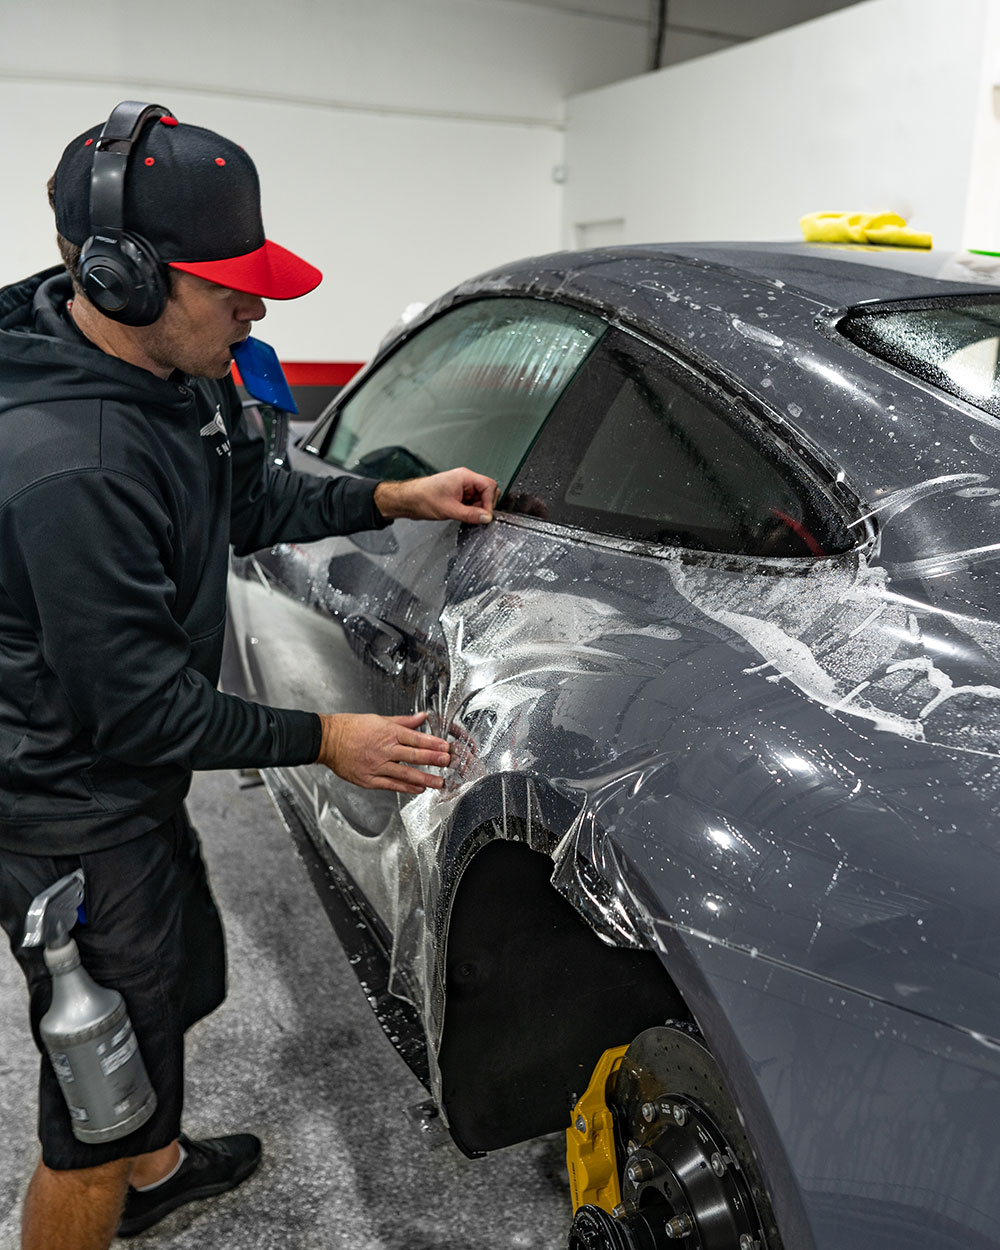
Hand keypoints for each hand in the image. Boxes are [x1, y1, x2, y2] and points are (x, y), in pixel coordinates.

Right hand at [316, 711, 450, 793]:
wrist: (327, 740)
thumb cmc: (351, 727)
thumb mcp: (379, 719)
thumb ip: (403, 721)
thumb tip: (422, 717)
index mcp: (388, 732)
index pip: (416, 738)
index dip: (433, 743)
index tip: (446, 747)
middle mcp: (384, 749)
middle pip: (414, 755)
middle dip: (434, 759)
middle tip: (447, 762)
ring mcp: (377, 765)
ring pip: (405, 773)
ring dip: (424, 778)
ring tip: (439, 782)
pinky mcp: (369, 779)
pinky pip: (391, 784)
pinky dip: (406, 787)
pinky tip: (419, 789)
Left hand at [374, 467, 499, 524]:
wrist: (408, 500)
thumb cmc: (423, 498)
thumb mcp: (450, 509)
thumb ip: (471, 515)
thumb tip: (486, 517)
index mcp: (465, 477)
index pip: (489, 486)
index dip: (489, 502)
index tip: (485, 515)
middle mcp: (465, 480)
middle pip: (487, 491)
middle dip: (484, 505)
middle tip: (475, 516)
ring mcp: (462, 487)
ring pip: (480, 498)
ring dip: (476, 509)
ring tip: (463, 515)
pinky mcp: (458, 495)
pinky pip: (471, 502)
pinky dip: (470, 510)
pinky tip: (461, 514)